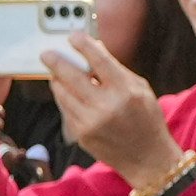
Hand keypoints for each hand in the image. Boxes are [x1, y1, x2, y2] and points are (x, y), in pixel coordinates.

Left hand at [50, 34, 185, 185]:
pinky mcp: (80, 134)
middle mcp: (106, 106)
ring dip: (57, 80)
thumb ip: (116, 70)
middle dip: (55, 61)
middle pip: (70, 76)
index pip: (99, 61)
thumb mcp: (141, 90)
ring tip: (56, 72)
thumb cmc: (146, 119)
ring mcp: (90, 121)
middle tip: (46, 53)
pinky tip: (67, 92)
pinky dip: (64, 97)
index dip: (83, 45)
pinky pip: (64, 108)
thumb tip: (93, 49)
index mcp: (126, 91)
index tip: (72, 36)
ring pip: (62, 92)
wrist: (148, 159)